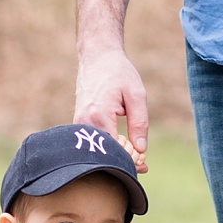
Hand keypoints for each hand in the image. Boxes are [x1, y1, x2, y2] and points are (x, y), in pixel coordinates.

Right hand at [73, 0, 147, 171]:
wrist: (97, 57)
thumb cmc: (118, 73)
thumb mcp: (136, 95)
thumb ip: (140, 123)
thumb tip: (141, 151)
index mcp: (99, 116)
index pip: (115, 152)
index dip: (130, 160)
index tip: (145, 162)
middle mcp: (84, 123)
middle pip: (104, 155)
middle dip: (124, 162)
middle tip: (144, 165)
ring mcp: (78, 125)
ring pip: (97, 151)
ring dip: (116, 156)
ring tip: (135, 155)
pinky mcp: (77, 125)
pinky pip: (92, 143)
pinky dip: (107, 148)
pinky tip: (122, 146)